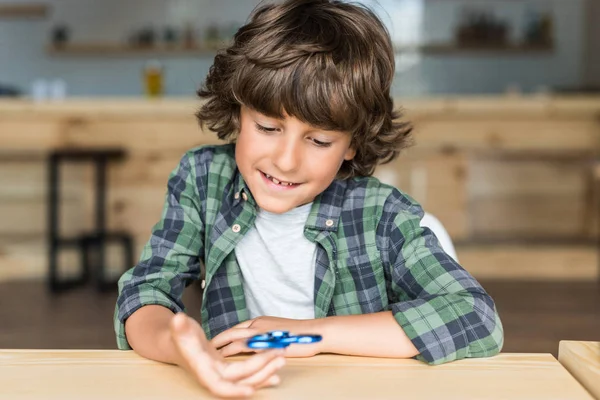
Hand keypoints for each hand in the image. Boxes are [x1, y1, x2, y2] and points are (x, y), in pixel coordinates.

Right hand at [169, 313, 285, 397]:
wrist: (176, 343)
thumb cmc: (178, 336)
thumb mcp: (178, 329)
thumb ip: (180, 326)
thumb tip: (178, 319)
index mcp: (202, 369)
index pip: (218, 385)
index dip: (234, 390)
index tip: (250, 390)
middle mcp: (214, 375)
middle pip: (240, 380)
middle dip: (261, 371)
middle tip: (279, 356)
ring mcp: (223, 373)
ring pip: (247, 379)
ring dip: (266, 372)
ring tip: (282, 360)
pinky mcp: (229, 369)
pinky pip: (248, 375)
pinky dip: (262, 374)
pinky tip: (276, 373)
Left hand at [211, 316, 323, 357]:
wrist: (315, 333)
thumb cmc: (303, 335)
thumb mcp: (281, 333)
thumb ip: (268, 337)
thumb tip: (261, 345)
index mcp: (262, 322)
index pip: (239, 328)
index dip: (227, 335)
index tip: (217, 341)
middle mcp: (258, 325)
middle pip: (232, 331)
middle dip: (218, 339)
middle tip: (205, 345)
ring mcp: (260, 333)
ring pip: (233, 338)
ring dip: (220, 346)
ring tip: (208, 353)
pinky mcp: (264, 342)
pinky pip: (242, 347)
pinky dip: (230, 351)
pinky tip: (222, 357)